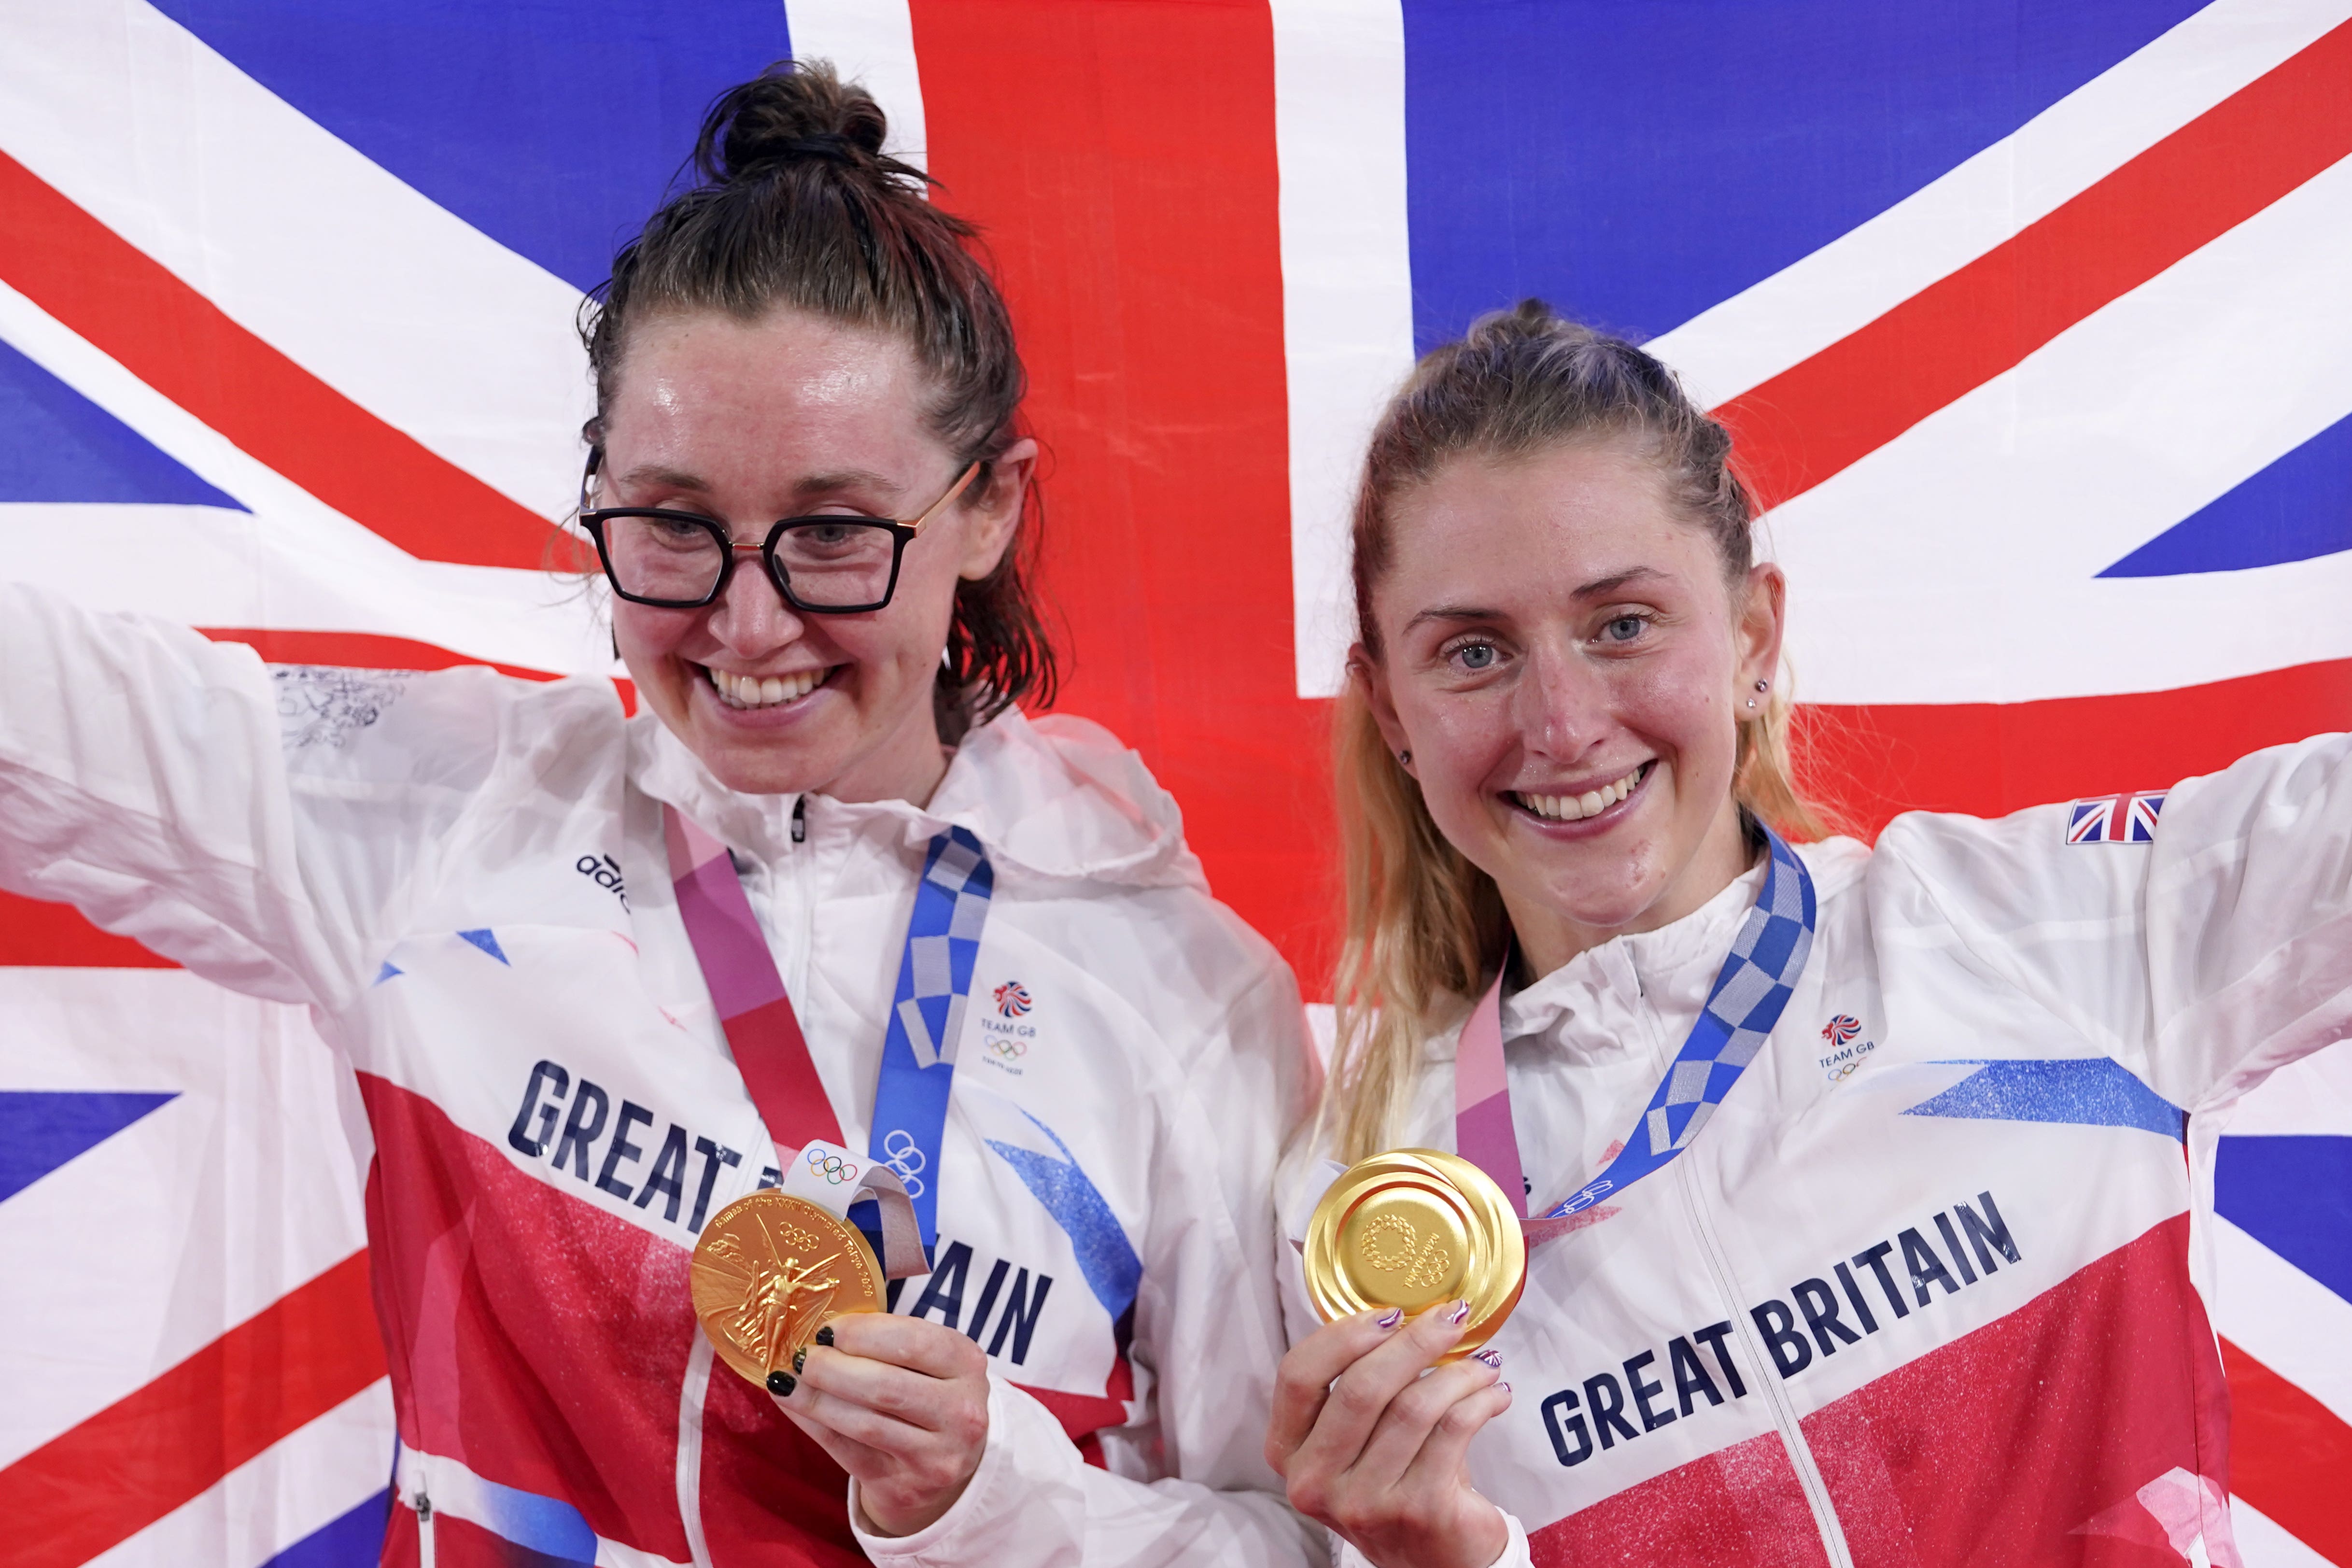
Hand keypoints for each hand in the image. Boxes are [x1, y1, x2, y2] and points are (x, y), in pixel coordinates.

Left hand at [771, 1313, 991, 1536]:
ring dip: (816, 1399)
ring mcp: (936, 1455)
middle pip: (885, 1386)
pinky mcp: (905, 1487)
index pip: (913, 1341)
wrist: (948, 1466)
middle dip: (832, 1369)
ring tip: (787, 1381)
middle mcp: (961, 1411)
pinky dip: (813, 1425)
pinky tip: (793, 1406)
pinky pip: (848, 1453)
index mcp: (967, 1365)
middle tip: (802, 1358)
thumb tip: (818, 1328)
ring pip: (864, 1424)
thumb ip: (888, 1341)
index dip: (862, 1332)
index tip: (826, 1329)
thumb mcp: (929, 1362)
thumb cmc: (929, 1397)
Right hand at [1266, 1302, 1512, 1567]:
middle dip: (1414, 1341)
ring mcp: (1364, 1502)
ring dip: (1459, 1372)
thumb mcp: (1355, 1440)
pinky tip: (1495, 1394)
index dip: (1343, 1335)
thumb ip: (1356, 1385)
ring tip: (1483, 1363)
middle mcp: (1315, 1482)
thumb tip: (1403, 1313)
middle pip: (1360, 1387)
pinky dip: (1481, 1401)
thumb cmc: (1396, 1481)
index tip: (1391, 1312)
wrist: (1436, 1560)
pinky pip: (1453, 1431)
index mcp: (1288, 1453)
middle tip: (1451, 1318)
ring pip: (1413, 1406)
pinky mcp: (1417, 1511)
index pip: (1298, 1375)